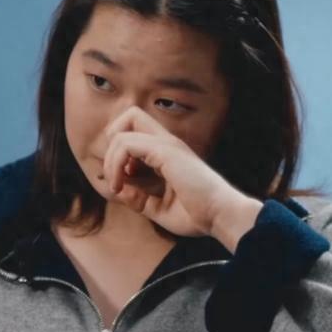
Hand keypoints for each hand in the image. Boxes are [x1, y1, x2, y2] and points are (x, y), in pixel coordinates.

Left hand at [102, 106, 259, 238]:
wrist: (221, 216)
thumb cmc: (196, 215)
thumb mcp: (156, 207)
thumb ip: (135, 197)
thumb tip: (115, 188)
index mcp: (167, 152)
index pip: (134, 133)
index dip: (119, 154)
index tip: (122, 182)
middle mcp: (167, 143)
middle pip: (130, 115)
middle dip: (112, 140)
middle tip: (115, 173)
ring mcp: (167, 144)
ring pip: (123, 129)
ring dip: (110, 159)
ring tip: (116, 186)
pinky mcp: (165, 151)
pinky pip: (126, 144)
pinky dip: (115, 164)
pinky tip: (119, 185)